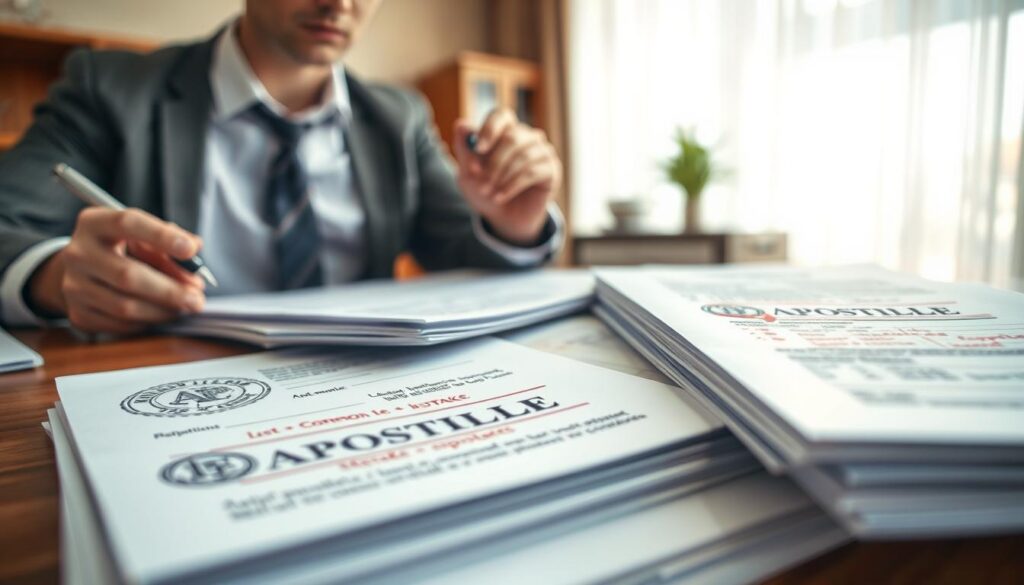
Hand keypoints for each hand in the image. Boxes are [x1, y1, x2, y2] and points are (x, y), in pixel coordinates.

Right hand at [28, 208, 205, 333]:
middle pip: (127, 275)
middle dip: (169, 290)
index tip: (191, 250)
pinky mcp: (78, 314)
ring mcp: (74, 286)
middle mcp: (78, 253)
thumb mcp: (142, 235)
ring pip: (125, 306)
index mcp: (94, 223)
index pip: (127, 223)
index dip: (161, 236)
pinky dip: (148, 322)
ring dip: (163, 310)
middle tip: (197, 299)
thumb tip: (196, 266)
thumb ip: (170, 243)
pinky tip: (162, 314)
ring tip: (185, 307)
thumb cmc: (122, 248)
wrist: (82, 271)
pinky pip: (120, 324)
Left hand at [453, 109, 561, 245]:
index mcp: (505, 131)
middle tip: (480, 181)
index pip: (501, 116)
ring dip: (502, 177)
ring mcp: (542, 151)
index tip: (478, 149)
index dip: (490, 129)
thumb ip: (464, 149)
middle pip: (512, 137)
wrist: (504, 218)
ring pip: (522, 156)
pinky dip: (512, 186)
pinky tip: (500, 197)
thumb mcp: (468, 173)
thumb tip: (461, 125)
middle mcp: (526, 136)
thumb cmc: (486, 191)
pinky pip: (532, 172)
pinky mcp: (551, 169)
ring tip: (489, 193)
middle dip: (493, 163)